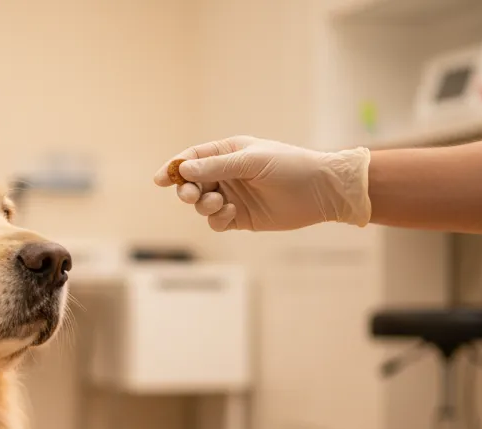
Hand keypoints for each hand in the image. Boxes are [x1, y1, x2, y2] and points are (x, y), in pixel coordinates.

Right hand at [153, 136, 372, 231]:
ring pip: (201, 204)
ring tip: (218, 204)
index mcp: (229, 153)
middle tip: (191, 195)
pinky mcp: (240, 218)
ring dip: (203, 205)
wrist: (321, 191)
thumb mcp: (252, 161)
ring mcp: (233, 196)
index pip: (193, 158)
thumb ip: (217, 166)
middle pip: (192, 183)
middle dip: (186, 190)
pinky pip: (216, 221)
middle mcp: (227, 174)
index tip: (160, 179)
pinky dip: (217, 219)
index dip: (175, 167)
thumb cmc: (289, 166)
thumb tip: (183, 169)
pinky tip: (231, 214)